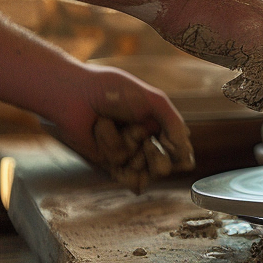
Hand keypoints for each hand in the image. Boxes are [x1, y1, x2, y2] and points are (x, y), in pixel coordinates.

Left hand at [46, 65, 194, 192]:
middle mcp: (144, 141)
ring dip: (127, 145)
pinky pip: (120, 171)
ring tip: (112, 126)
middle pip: (164, 166)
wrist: (75, 94)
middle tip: (145, 142)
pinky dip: (112, 149)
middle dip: (156, 155)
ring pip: (141, 169)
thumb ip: (175, 125)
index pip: (179, 150)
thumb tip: (187, 158)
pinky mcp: (107, 164)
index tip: (170, 143)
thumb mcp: (154, 100)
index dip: (178, 150)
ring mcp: (126, 154)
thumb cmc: (113, 90)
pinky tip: (103, 131)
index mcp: (158, 125)